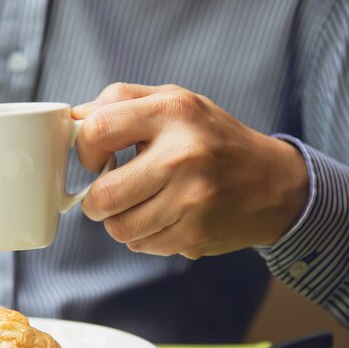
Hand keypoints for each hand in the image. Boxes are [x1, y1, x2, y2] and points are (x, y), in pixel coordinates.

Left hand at [73, 83, 308, 258]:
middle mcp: (183, 156)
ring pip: (118, 229)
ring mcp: (191, 201)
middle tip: (107, 194)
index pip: (98, 130)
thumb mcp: (176, 102)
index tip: (95, 158)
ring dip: (119, 221)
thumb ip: (123, 102)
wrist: (274, 184)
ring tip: (140, 205)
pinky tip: (164, 218)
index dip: (85, 149)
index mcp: (173, 112)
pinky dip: (144, 235)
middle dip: (95, 200)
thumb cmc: (214, 139)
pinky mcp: (195, 235)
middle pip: (102, 196)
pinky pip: (142, 245)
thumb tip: (73, 120)